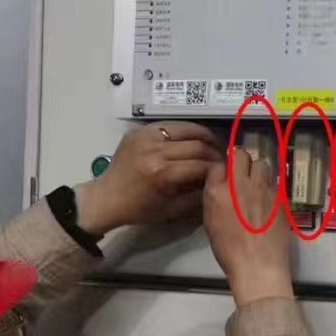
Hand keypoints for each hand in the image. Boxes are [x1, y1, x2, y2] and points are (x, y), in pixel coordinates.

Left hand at [75, 123, 222, 235]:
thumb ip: (197, 194)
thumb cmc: (139, 209)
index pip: (201, 165)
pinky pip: (170, 125)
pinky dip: (185, 132)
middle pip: (197, 144)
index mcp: (162, 173)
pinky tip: (193, 139)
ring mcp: (146, 136)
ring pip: (186, 129)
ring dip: (204, 136)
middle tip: (223, 159)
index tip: (228, 171)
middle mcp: (154, 150)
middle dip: (214, 152)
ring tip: (213, 145)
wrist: (107, 197)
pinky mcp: (140, 130)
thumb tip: (218, 180)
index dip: (218, 168)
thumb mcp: (172, 209)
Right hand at [204, 155, 293, 306]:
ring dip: (258, 170)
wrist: (258, 266)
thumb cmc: (230, 252)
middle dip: (241, 160)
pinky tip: (267, 198)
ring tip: (256, 183)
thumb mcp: (211, 224)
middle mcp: (240, 185)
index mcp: (217, 192)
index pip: (218, 165)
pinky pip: (274, 181)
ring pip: (262, 163)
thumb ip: (214, 200)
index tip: (225, 175)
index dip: (223, 168)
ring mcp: (263, 189)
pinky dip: (270, 185)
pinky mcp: (280, 197)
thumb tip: (220, 188)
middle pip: (241, 155)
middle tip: (241, 172)